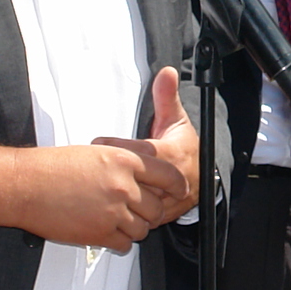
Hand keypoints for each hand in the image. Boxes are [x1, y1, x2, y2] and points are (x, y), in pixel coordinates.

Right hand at [0, 69, 199, 248]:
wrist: (26, 186)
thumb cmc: (53, 167)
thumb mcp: (96, 152)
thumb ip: (124, 164)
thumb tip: (142, 177)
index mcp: (125, 160)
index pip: (168, 175)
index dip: (177, 185)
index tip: (180, 191)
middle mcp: (124, 186)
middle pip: (157, 208)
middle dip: (151, 212)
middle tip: (138, 210)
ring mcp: (114, 211)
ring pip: (143, 229)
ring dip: (135, 227)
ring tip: (117, 220)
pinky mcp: (101, 233)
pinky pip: (126, 243)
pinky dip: (120, 241)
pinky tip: (107, 231)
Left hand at [91, 63, 200, 212]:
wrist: (201, 178)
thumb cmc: (185, 148)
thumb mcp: (177, 120)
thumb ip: (167, 97)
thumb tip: (167, 72)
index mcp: (173, 157)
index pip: (143, 153)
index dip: (119, 147)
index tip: (99, 142)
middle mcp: (170, 182)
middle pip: (137, 180)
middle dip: (111, 172)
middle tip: (90, 162)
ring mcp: (165, 201)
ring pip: (135, 202)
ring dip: (112, 193)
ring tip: (89, 182)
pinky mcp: (158, 215)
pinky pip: (136, 216)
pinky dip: (118, 210)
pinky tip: (99, 203)